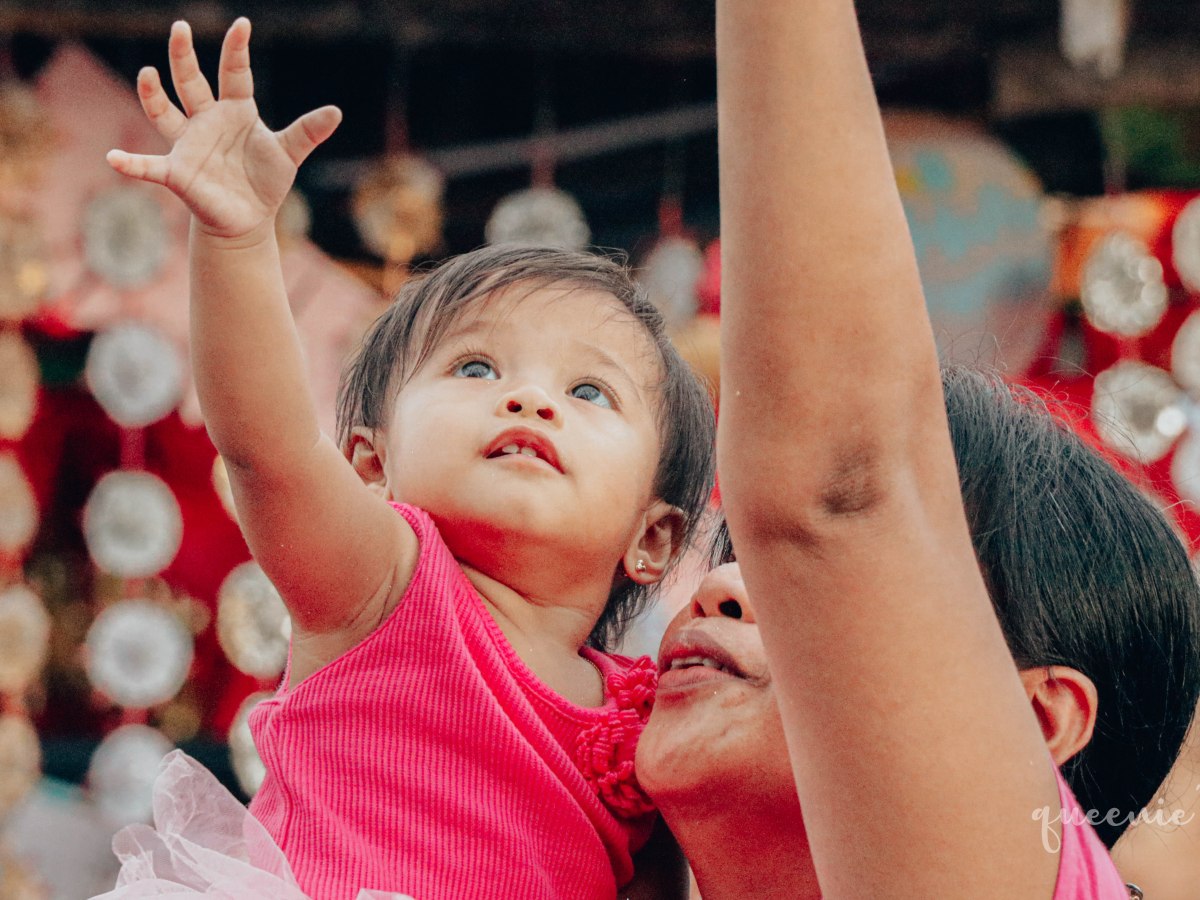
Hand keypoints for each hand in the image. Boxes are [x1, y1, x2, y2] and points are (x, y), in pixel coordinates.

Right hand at [107, 18, 341, 241]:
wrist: (248, 217)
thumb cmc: (265, 180)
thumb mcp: (289, 153)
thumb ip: (308, 132)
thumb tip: (336, 112)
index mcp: (235, 110)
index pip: (235, 73)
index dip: (237, 50)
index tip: (242, 25)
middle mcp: (206, 120)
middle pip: (191, 82)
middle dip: (184, 56)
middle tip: (180, 28)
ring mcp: (188, 144)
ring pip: (164, 112)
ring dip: (153, 94)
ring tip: (147, 74)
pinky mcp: (178, 172)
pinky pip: (149, 167)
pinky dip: (131, 165)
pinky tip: (114, 159)